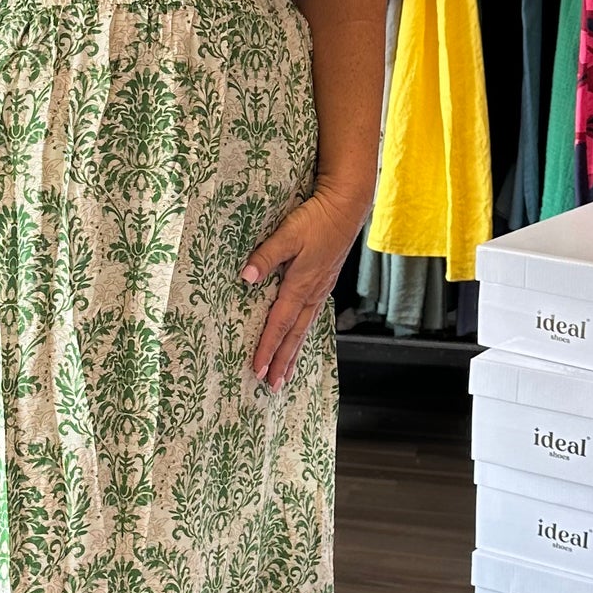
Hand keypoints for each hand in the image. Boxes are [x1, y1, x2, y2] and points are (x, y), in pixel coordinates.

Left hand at [242, 187, 367, 387]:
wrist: (347, 206)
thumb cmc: (318, 218)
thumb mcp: (287, 233)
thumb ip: (266, 256)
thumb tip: (245, 277)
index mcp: (301, 285)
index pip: (280, 324)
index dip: (268, 347)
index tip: (258, 369)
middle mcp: (313, 292)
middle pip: (294, 335)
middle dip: (282, 361)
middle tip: (272, 386)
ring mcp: (321, 289)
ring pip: (304, 329)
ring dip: (294, 353)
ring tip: (286, 375)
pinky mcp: (324, 282)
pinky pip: (312, 317)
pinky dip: (303, 335)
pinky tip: (299, 340)